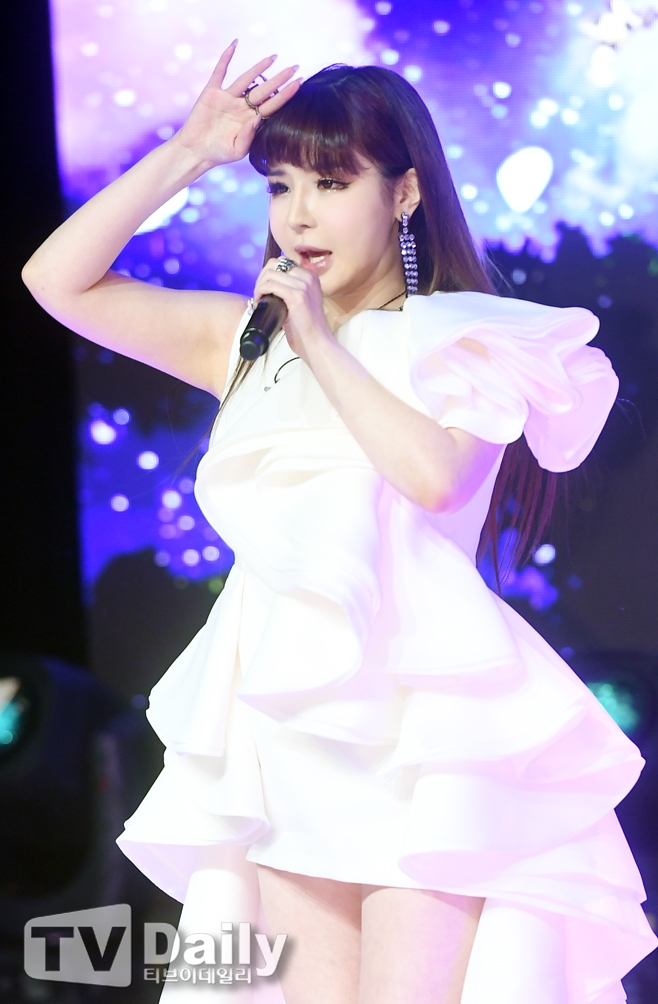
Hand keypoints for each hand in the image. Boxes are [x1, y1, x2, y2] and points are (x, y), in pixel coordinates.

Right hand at [173, 41, 301, 167]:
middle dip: (279, 79)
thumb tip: (258, 118)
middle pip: (263, 90)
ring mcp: (228, 98)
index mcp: (251, 121)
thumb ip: (248, 137)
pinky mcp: (212, 92)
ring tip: (274, 57)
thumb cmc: (218, 153)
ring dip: (259, 68)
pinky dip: (226, 58)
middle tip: (294, 68)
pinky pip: (220, 72)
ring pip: (246, 79)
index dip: (285, 94)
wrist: (196, 150)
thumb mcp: (236, 150)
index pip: (272, 105)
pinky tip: (234, 44)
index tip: (299, 83)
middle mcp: (242, 107)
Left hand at [254, 259, 332, 363]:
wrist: (317, 344)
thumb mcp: (301, 303)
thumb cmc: (306, 329)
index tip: (264, 289)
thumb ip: (291, 291)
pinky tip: (259, 302)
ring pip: (270, 273)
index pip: (282, 262)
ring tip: (258, 299)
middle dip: (262, 277)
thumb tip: (269, 287)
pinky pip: (270, 285)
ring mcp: (303, 285)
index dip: (268, 274)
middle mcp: (308, 277)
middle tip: (259, 294)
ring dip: (259, 285)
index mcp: (310, 277)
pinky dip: (260, 291)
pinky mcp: (297, 296)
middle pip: (275, 264)